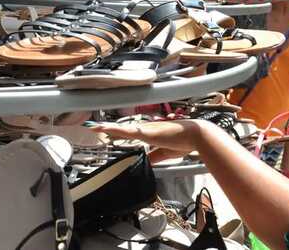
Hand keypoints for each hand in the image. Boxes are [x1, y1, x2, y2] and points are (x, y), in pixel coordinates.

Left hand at [91, 120, 205, 152]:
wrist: (196, 135)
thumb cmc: (183, 141)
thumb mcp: (165, 152)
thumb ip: (154, 156)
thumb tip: (146, 161)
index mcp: (149, 133)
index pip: (128, 131)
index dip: (115, 131)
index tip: (104, 130)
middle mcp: (146, 129)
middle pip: (122, 128)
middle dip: (106, 128)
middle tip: (92, 126)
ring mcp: (147, 130)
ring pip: (123, 128)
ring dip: (108, 128)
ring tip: (94, 126)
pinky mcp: (150, 133)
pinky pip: (131, 131)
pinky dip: (120, 130)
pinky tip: (111, 130)